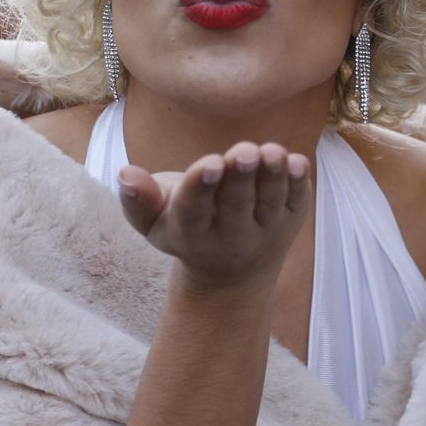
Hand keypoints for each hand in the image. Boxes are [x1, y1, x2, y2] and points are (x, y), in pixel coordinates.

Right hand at [116, 142, 311, 291]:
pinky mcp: (291, 220)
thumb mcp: (154, 222)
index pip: (194, 211)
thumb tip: (126, 172)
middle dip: (240, 177)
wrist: (230, 274)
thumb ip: (139, 199)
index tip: (208, 163)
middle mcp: (231, 237)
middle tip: (243, 151)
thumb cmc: (184, 229)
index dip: (200, 186)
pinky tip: (297, 162)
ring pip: (270, 202)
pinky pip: (296, 201)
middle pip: (236, 205)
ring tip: (272, 151)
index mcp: (191, 234)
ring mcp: (264, 230)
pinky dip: (298, 183)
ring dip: (272, 176)